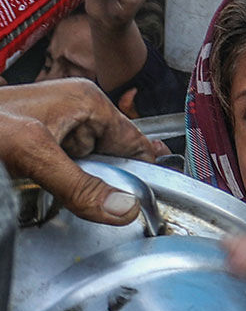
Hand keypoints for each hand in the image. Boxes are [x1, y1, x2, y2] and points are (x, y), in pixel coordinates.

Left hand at [0, 79, 165, 224]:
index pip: (139, 145)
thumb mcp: (32, 155)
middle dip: (108, 186)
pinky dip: (64, 188)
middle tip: (91, 204)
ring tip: (56, 192)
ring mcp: (60, 126)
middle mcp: (79, 111)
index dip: (144, 176)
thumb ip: (80, 185)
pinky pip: (69, 172)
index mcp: (88, 102)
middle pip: (116, 161)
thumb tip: (126, 209)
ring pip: (92, 170)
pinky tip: (49, 192)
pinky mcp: (42, 142)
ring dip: (83, 190)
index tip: (148, 207)